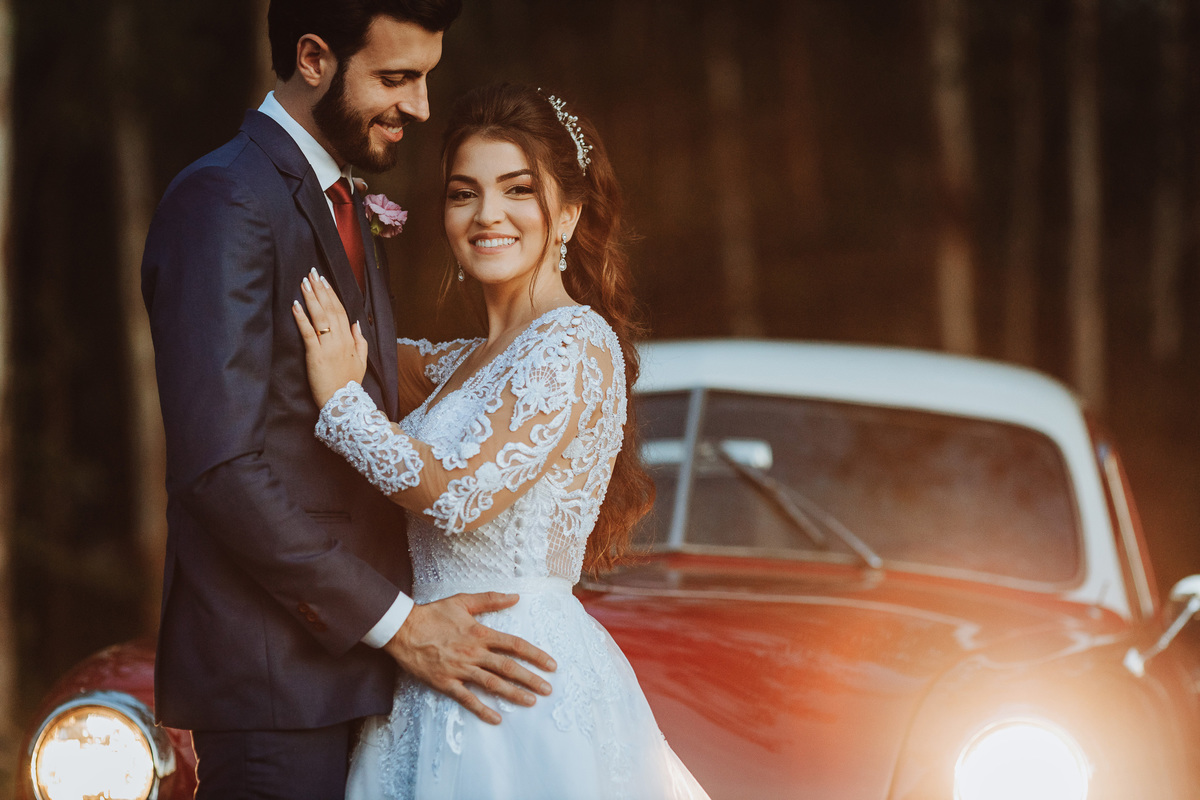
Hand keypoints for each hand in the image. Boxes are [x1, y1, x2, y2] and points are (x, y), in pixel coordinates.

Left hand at [291, 269, 367, 405]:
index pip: (341, 311)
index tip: (325, 281)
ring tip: (304, 282)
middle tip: (312, 273)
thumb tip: (357, 323)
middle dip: (321, 290)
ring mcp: (328, 346)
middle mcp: (340, 339)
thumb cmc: (348, 384)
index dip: (332, 294)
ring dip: (312, 298)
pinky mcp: (316, 354)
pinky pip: (308, 332)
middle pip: (330, 309)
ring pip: (320, 317)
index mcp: (350, 340)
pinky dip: (302, 318)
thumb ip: (360, 341)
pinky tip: (296, 305)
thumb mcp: (361, 362)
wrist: (342, 403)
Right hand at [384, 592, 557, 724]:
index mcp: (480, 633)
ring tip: (531, 702)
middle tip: (548, 689)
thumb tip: (515, 597)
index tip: (551, 664)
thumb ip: (490, 600)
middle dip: (531, 679)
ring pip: (492, 684)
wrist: (403, 629)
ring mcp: (460, 669)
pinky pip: (467, 699)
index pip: (514, 645)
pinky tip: (496, 718)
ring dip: (513, 694)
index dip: (535, 655)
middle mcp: (474, 653)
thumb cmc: (433, 614)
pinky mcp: (446, 682)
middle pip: (508, 667)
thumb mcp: (463, 601)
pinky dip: (482, 709)